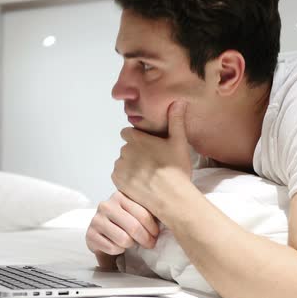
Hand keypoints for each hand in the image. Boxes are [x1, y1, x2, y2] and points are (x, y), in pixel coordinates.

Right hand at [85, 191, 159, 259]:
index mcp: (120, 196)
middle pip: (133, 227)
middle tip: (149, 243)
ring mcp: (96, 220)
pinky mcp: (90, 235)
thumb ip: (149, 210)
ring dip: (130, 245)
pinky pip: (112, 248)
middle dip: (145, 239)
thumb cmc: (124, 221)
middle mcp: (106, 205)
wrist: (102, 232)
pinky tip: (119, 246)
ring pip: (123, 239)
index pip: (142, 213)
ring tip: (131, 243)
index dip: (153, 228)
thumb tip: (170, 216)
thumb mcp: (135, 211)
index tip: (156, 234)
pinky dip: (118, 251)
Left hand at [111, 101, 192, 218]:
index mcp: (136, 138)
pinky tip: (141, 183)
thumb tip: (178, 100)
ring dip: (131, 166)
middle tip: (152, 162)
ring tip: (148, 175)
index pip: (128, 132)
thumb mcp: (179, 142)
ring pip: (123, 162)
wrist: (171, 197)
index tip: (148, 147)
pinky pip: (119, 175)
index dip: (137, 139)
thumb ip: (176, 120)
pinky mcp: (117, 180)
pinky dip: (127, 178)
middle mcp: (124, 150)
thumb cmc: (176, 169)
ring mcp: (119, 166)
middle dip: (136, 153)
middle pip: (126, 148)